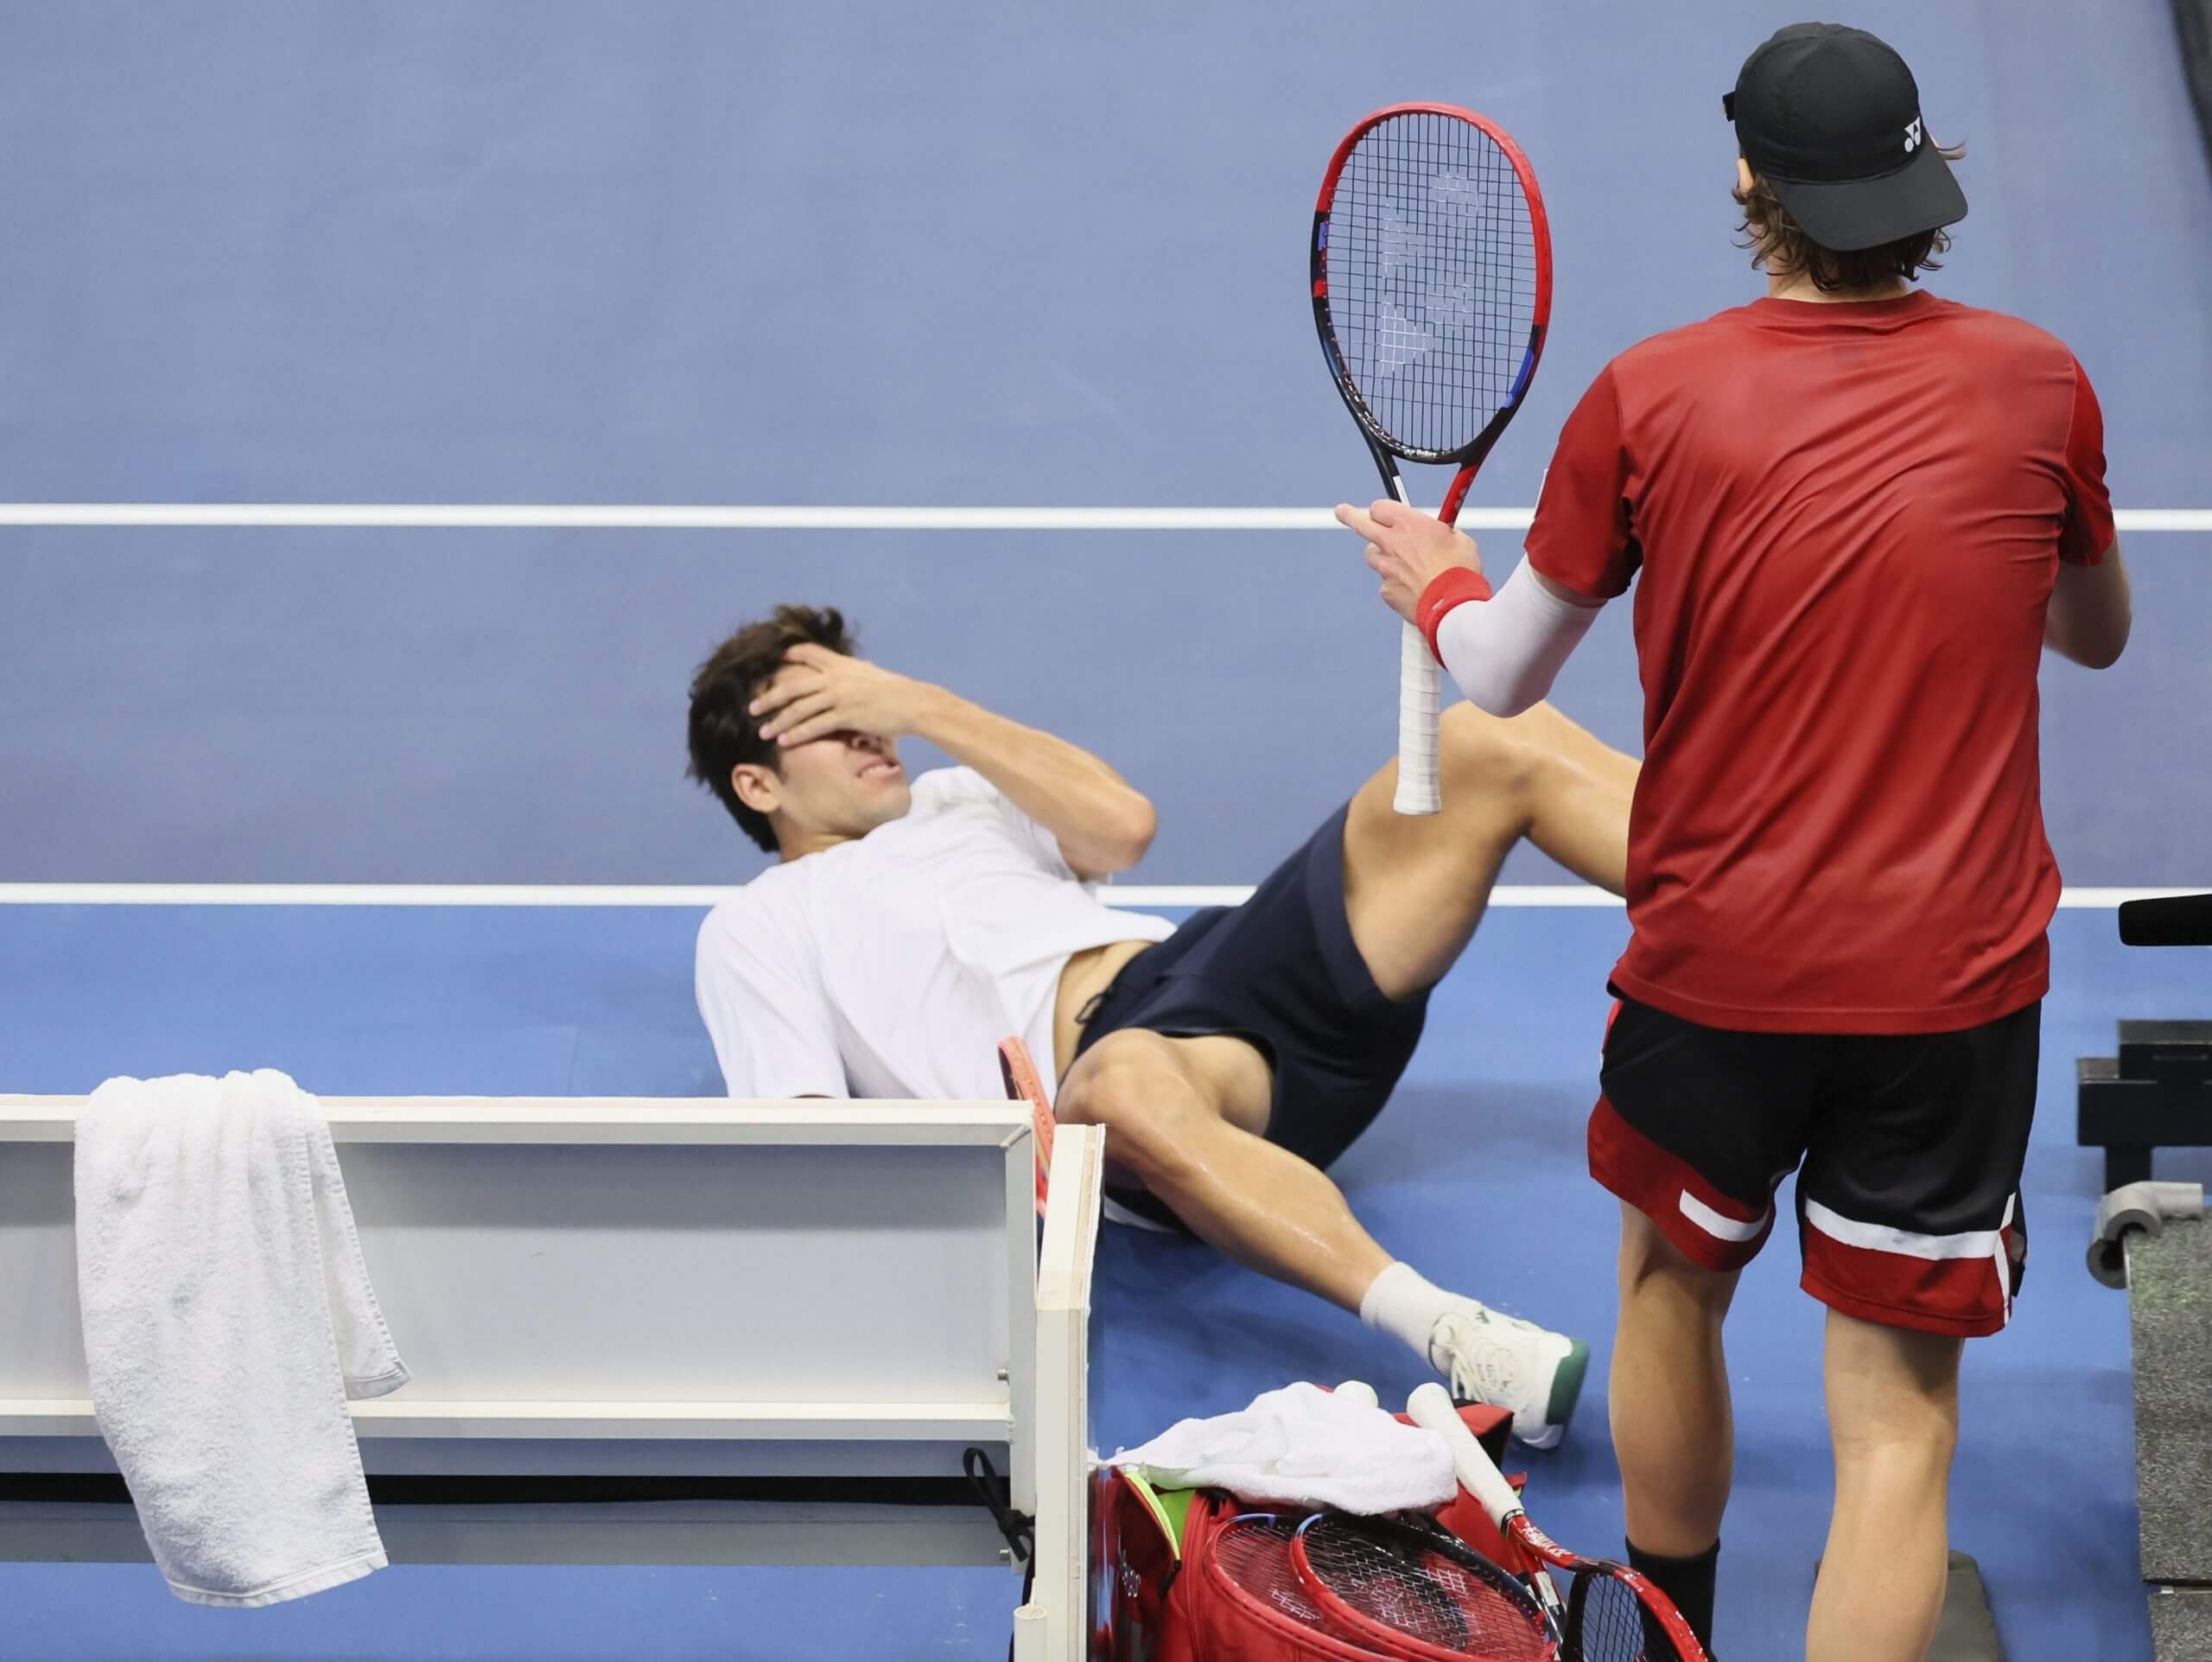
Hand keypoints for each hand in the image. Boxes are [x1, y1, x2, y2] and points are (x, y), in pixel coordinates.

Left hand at [750, 644, 938, 747]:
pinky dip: (797, 734)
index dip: (787, 655)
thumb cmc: (896, 692)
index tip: (770, 662)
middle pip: (794, 685)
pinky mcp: (847, 715)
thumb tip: (848, 671)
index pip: (808, 653)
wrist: (914, 703)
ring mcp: (840, 696)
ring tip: (763, 730)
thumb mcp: (871, 674)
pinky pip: (815, 726)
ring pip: (800, 709)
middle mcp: (837, 677)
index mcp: (842, 664)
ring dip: (778, 721)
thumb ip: (853, 673)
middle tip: (752, 706)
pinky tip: (784, 741)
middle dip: (770, 697)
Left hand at [1335, 497, 1483, 623]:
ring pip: (1372, 556)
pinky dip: (1395, 584)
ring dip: (1382, 555)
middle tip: (1341, 511)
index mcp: (1409, 524)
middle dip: (1348, 515)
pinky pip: (1386, 583)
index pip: (1380, 507)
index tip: (1382, 512)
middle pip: (1359, 523)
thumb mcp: (1459, 540)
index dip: (1382, 510)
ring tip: (1402, 563)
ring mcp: (1386, 568)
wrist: (1453, 606)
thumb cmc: (1461, 571)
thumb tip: (1441, 531)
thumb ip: (1442, 532)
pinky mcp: (1386, 590)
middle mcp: (1391, 543)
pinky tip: (1413, 588)